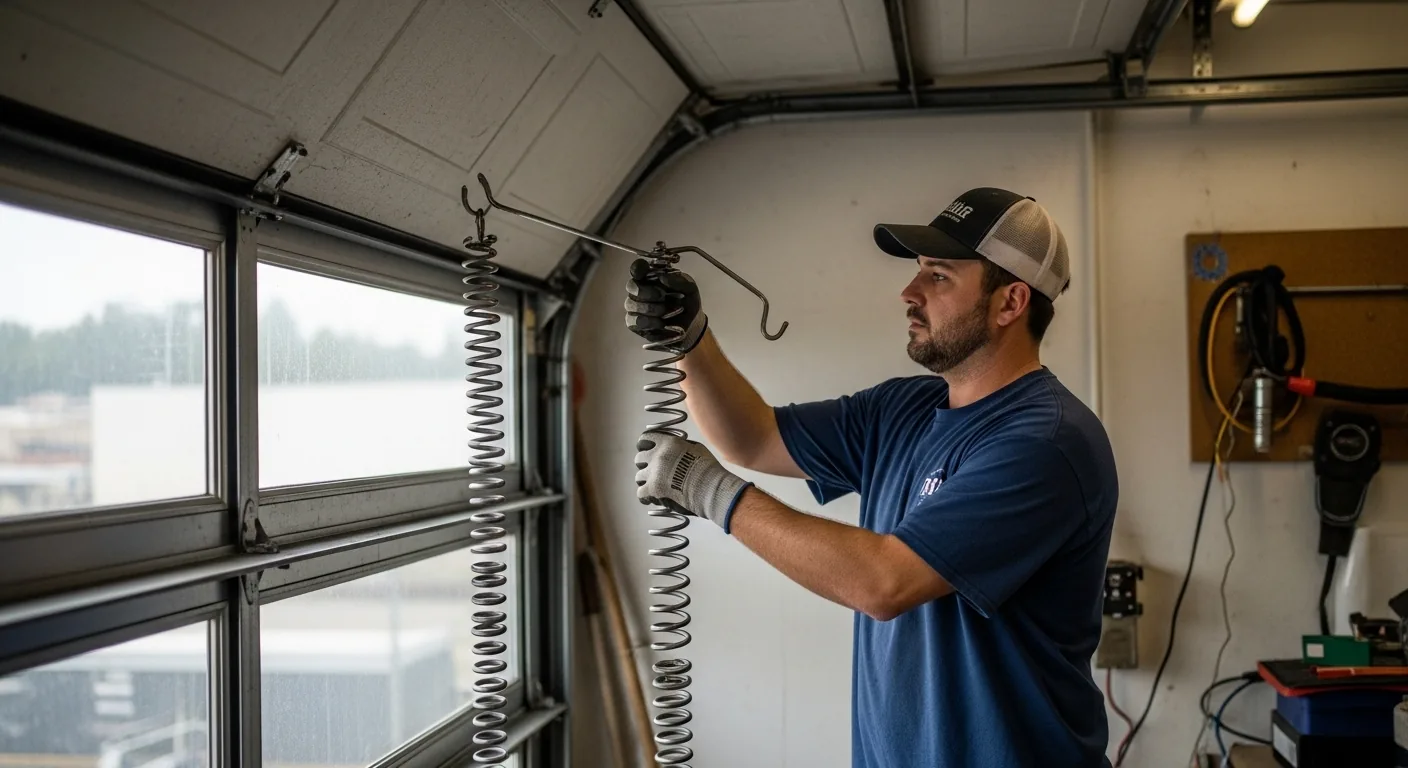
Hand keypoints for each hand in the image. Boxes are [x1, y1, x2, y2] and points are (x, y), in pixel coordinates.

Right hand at [625, 259, 706, 352]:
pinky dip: (648, 322)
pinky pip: (634, 321)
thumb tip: (662, 277)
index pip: (638, 268)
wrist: (691, 326)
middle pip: (631, 286)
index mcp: (652, 277)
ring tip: (665, 311)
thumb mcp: (690, 290)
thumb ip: (679, 282)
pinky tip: (660, 323)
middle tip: (661, 295)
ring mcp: (635, 307)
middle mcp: (640, 290)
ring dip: (649, 308)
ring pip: (630, 304)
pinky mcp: (635, 324)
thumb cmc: (688, 303)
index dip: (638, 268)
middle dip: (645, 291)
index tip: (644, 270)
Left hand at [635, 431, 750, 531]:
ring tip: (653, 486)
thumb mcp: (697, 448)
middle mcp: (658, 456)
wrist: (710, 487)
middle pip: (639, 459)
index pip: (645, 439)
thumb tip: (677, 448)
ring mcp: (654, 473)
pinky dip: (645, 497)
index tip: (645, 450)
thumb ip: (682, 446)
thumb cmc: (708, 469)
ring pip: (638, 477)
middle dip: (644, 465)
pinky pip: (640, 494)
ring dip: (645, 481)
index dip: (644, 446)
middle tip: (652, 471)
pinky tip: (650, 499)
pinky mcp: (653, 489)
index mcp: (668, 443)